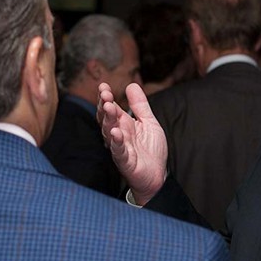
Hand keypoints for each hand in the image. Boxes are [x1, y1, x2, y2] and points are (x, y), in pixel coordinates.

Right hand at [96, 82, 166, 203]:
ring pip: (109, 132)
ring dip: (108, 120)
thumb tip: (131, 85)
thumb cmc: (151, 150)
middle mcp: (118, 134)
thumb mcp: (149, 122)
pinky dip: (116, 142)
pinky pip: (119, 150)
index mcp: (123, 123)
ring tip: (108, 107)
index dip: (105, 97)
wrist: (157, 175)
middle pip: (107, 118)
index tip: (103, 86)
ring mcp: (120, 147)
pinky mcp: (125, 161)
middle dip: (104, 106)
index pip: (110, 107)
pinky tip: (116, 133)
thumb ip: (140, 105)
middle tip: (105, 95)